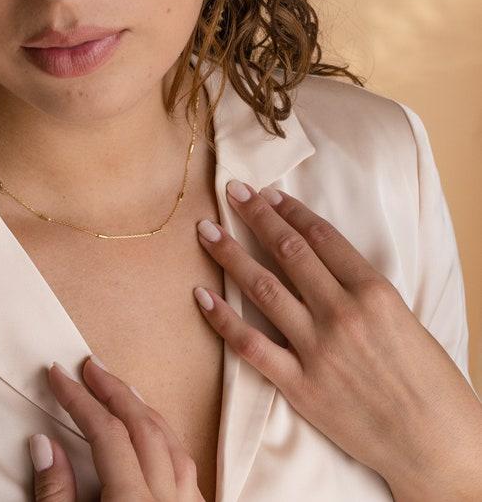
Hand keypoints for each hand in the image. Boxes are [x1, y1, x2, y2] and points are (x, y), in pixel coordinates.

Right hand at [28, 356, 205, 501]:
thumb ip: (55, 492)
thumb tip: (44, 443)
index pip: (105, 433)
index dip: (79, 399)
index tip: (58, 375)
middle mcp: (166, 501)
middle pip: (144, 427)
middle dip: (115, 391)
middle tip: (91, 367)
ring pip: (173, 444)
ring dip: (144, 411)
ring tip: (120, 391)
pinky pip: (187, 468)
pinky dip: (167, 441)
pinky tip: (154, 435)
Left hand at [192, 180, 481, 499]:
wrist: (436, 446)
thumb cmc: (430, 382)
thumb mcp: (405, 319)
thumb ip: (362, 290)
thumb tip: (321, 261)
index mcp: (375, 292)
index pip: (322, 237)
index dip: (290, 211)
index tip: (268, 194)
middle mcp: (342, 314)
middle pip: (288, 252)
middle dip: (255, 216)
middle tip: (231, 191)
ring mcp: (317, 349)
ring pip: (262, 288)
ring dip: (230, 255)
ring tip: (207, 231)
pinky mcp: (299, 385)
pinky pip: (250, 345)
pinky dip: (222, 319)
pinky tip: (202, 296)